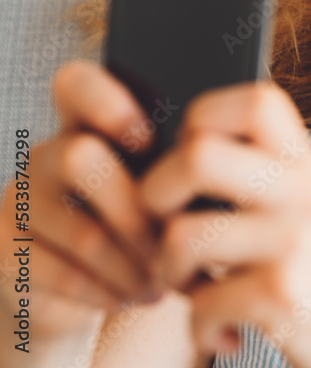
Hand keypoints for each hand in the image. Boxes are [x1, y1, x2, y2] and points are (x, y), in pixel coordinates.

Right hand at [0, 60, 164, 348]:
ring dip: (134, 264)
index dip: (107, 101)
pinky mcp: (5, 252)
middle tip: (172, 241)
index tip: (148, 139)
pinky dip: (111, 290)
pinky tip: (136, 295)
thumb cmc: (140, 226)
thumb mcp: (159, 191)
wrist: (86, 290)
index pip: (76, 84)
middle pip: (79, 157)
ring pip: (82, 230)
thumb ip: (175, 170)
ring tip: (165, 279)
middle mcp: (47, 155)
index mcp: (88, 126)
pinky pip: (62, 273)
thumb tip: (219, 175)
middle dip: (138, 209)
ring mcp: (19, 202)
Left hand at [139, 81, 310, 362]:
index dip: (203, 118)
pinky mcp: (284, 294)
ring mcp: (296, 241)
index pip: (255, 100)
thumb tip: (179, 149)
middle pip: (198, 155)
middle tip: (169, 227)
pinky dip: (200, 328)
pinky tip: (225, 331)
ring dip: (170, 275)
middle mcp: (304, 193)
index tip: (193, 160)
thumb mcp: (303, 213)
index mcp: (305, 167)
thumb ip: (260, 175)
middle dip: (156, 197)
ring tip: (195, 290)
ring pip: (182, 235)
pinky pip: (199, 302)